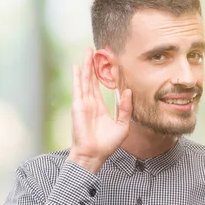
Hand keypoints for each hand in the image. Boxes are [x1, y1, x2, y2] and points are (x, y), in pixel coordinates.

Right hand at [67, 48, 132, 173]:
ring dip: (86, 65)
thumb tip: (127, 91)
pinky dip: (77, 76)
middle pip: (92, 80)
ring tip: (88, 51)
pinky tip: (78, 65)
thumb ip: (125, 108)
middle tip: (95, 50)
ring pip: (85, 80)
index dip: (105, 75)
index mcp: (100, 108)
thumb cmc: (107, 144)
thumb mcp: (123, 125)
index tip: (109, 63)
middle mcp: (90, 104)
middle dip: (93, 65)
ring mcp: (83, 104)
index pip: (102, 87)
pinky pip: (78, 88)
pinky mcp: (78, 106)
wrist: (94, 154)